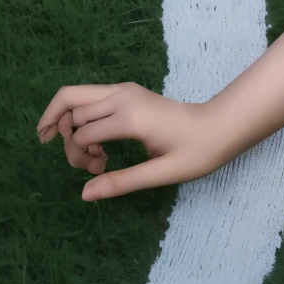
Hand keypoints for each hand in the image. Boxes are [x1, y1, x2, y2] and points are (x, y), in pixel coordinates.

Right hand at [37, 82, 221, 201]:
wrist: (221, 125)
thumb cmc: (198, 150)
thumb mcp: (162, 173)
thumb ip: (122, 182)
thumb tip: (85, 194)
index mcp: (130, 116)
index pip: (81, 133)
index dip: (79, 156)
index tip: (99, 171)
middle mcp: (123, 95)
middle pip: (68, 100)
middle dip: (61, 131)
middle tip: (80, 160)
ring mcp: (126, 89)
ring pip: (76, 96)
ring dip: (71, 124)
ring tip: (91, 154)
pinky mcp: (129, 91)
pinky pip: (91, 97)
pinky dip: (83, 117)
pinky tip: (98, 142)